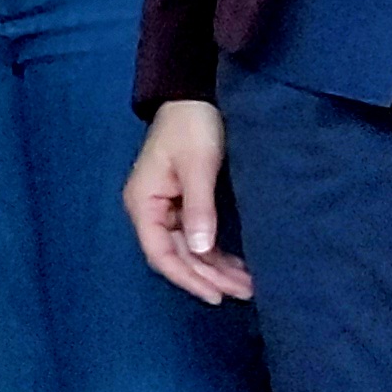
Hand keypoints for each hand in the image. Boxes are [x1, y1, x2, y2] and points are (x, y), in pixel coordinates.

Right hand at [125, 100, 251, 303]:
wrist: (193, 96)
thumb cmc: (193, 127)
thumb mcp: (198, 166)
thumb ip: (200, 208)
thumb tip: (202, 251)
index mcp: (143, 202)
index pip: (160, 253)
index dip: (187, 278)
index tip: (217, 295)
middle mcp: (150, 210)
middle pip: (176, 256)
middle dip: (208, 276)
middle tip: (245, 292)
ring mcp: (165, 208)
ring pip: (188, 249)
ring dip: (215, 268)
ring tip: (247, 285)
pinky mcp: (182, 203)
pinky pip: (196, 237)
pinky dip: (215, 252)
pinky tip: (237, 264)